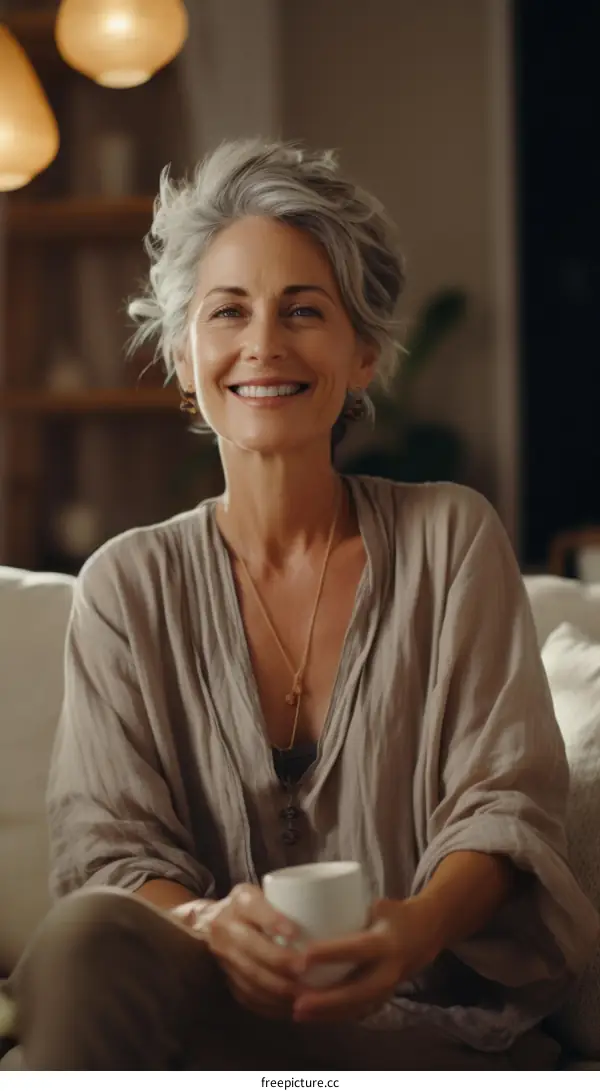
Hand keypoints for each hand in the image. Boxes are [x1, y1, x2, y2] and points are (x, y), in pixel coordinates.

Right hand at [199, 884, 305, 1019]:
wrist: (207, 923)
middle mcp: (226, 927)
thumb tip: (339, 911)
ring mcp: (223, 956)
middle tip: (306, 971)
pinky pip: (247, 996)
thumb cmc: (253, 906)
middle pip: (252, 947)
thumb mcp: (266, 891)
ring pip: (250, 977)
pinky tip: (290, 1009)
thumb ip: (293, 901)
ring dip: (278, 990)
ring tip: (304, 996)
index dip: (273, 921)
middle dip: (279, 962)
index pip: (254, 909)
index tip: (295, 933)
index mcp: (241, 901)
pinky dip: (270, 1005)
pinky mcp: (225, 979)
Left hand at [292, 897, 441, 1023]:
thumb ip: (351, 911)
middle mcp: (388, 970)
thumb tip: (313, 911)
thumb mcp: (380, 907)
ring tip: (297, 1012)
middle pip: (356, 991)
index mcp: (386, 943)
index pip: (356, 950)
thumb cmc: (397, 916)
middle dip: (326, 1001)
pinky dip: (334, 1016)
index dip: (329, 953)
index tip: (302, 956)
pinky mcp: (383, 998)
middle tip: (297, 1003)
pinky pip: (358, 1011)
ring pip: (355, 1008)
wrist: (427, 935)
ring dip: (326, 1013)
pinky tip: (312, 1016)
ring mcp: (387, 989)